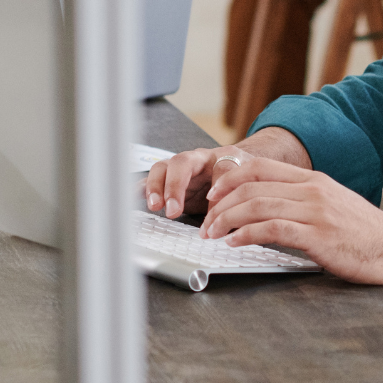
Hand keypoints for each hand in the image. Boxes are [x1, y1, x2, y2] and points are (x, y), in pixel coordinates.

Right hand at [143, 127, 309, 220]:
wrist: (237, 164)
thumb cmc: (242, 174)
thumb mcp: (249, 184)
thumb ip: (240, 200)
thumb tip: (230, 226)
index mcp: (223, 157)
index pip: (219, 169)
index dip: (217, 191)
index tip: (215, 211)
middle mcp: (198, 159)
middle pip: (181, 162)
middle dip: (175, 186)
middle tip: (173, 210)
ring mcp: (181, 168)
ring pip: (163, 168)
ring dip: (157, 187)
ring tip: (155, 206)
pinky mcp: (169, 179)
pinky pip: (151, 178)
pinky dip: (141, 186)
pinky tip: (134, 195)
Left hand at [200, 155, 382, 287]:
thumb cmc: (365, 235)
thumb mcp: (334, 206)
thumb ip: (304, 201)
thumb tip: (268, 206)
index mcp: (315, 181)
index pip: (261, 167)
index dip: (229, 178)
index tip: (214, 195)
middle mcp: (314, 191)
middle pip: (253, 186)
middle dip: (220, 204)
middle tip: (206, 222)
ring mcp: (317, 212)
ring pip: (257, 205)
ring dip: (226, 220)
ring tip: (213, 235)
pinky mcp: (318, 236)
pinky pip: (272, 229)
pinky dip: (246, 235)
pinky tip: (234, 243)